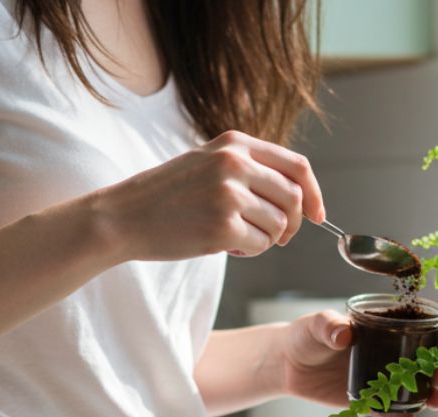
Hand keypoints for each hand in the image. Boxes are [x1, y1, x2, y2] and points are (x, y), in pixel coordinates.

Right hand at [93, 130, 324, 260]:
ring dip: (265, 239)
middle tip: (277, 236)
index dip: (313, 193)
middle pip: (293, 197)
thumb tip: (300, 196)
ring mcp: (229, 194)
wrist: (122, 217)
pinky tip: (223, 245)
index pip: (297, 165)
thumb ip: (249, 169)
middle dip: (292, 224)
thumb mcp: (207, 163)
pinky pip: (260, 245)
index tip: (315, 214)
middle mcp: (234, 163)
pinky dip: (249, 251)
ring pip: (278, 225)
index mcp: (235, 144)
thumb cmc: (166, 196)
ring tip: (235, 237)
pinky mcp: (222, 226)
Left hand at [279, 310, 437, 416]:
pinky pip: (387, 411)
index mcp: (382, 330)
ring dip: (427, 395)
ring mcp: (379, 380)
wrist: (287, 364)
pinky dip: (398, 416)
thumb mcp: (317, 325)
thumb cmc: (305, 336)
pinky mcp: (367, 401)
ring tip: (435, 401)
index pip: (417, 330)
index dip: (436, 336)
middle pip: (421, 363)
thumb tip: (344, 334)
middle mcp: (387, 355)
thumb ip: (331, 326)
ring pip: (411, 389)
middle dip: (437, 370)